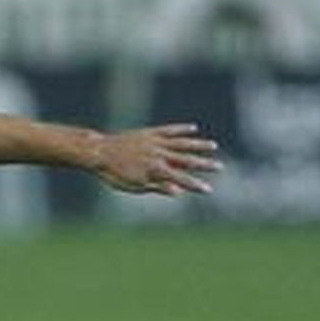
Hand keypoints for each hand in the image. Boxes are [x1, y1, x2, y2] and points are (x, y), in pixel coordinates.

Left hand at [93, 124, 220, 196]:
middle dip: (204, 164)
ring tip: (213, 146)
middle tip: (220, 167)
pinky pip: (169, 130)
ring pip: (182, 143)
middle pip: (187, 160)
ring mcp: (155, 142)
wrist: (100, 153)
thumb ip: (158, 188)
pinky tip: (193, 128)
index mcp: (156, 171)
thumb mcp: (135, 186)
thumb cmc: (114, 174)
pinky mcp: (149, 133)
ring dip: (198, 145)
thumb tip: (178, 192)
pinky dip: (182, 129)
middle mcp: (159, 155)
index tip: (209, 189)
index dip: (195, 185)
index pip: (181, 180)